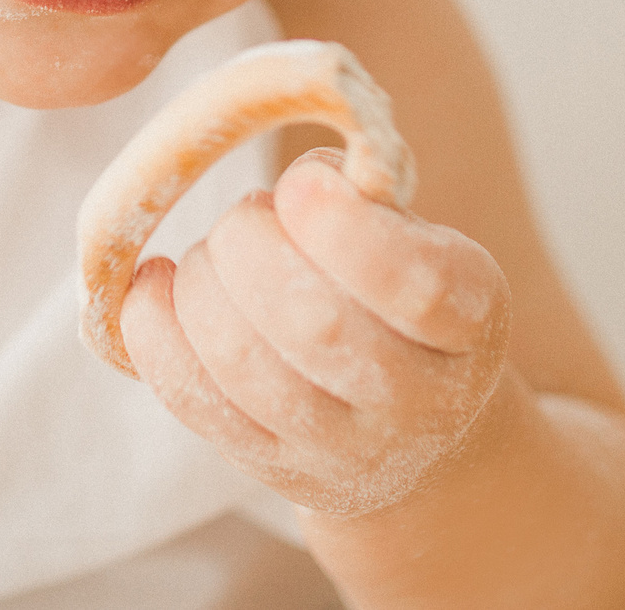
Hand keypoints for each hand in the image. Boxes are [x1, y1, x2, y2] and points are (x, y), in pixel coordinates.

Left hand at [120, 145, 513, 519]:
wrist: (415, 426)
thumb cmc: (401, 294)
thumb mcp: (419, 234)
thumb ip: (365, 192)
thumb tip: (296, 157)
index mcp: (471, 320)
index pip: (412, 285)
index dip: (338, 223)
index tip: (300, 183)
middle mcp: (419, 402)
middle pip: (313, 325)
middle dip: (251, 244)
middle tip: (249, 214)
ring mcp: (341, 449)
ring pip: (242, 362)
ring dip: (203, 282)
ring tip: (216, 256)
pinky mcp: (269, 467)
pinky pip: (191, 398)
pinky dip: (153, 329)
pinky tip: (155, 284)